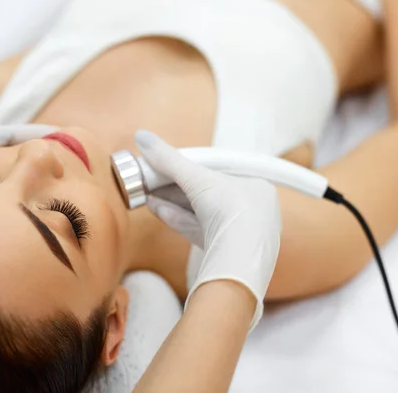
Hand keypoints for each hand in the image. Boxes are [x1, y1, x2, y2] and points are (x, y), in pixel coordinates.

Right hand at [135, 130, 280, 329]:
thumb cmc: (230, 211)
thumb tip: (141, 136)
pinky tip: (159, 212)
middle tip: (150, 181)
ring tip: (148, 197)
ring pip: (202, 215)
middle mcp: (253, 211)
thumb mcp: (196, 178)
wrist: (239, 261)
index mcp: (256, 186)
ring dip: (173, 204)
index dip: (189, 170)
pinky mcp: (227, 255)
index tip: (166, 167)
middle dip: (176, 188)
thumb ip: (168, 158)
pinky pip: (201, 233)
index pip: (218, 173)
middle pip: (207, 195)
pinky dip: (179, 221)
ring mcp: (241, 235)